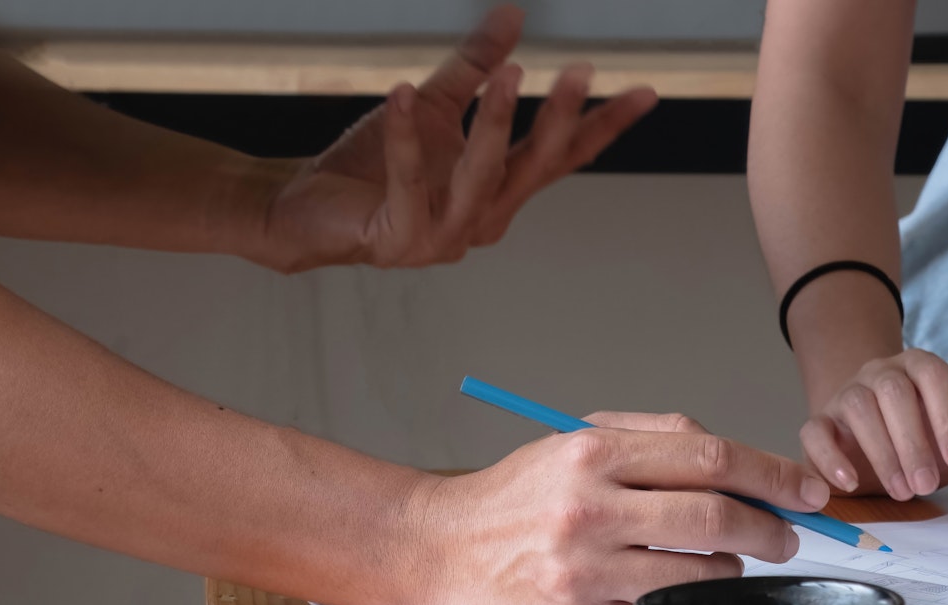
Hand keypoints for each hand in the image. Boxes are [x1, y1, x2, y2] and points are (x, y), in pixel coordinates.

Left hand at [245, 5, 656, 271]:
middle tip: (580, 71)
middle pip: (535, 166)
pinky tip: (401, 94)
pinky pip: (411, 180)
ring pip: (483, 175)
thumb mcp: (430, 105)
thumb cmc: (370, 167)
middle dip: (560, 117)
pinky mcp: (402, 238)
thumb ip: (473, 66)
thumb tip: (514, 13)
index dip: (603, 124)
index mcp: (501, 191)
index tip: (644, 91)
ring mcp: (447, 236)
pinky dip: (407, 137)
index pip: (562, 156)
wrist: (302, 211)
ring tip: (508, 73)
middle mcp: (485, 219)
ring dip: (496, 123)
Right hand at [405, 411, 830, 604]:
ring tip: (730, 559)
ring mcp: (585, 570)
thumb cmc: (517, 496)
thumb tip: (737, 456)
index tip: (807, 490)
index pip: (711, 457)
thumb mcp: (575, 439)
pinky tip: (687, 589)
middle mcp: (590, 508)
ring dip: (734, 568)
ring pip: (700, 572)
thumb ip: (655, 437)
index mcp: (593, 452)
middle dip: (771, 527)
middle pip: (715, 516)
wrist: (437, 550)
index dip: (773, 474)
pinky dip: (692, 603)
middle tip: (790, 534)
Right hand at [803, 349, 947, 499]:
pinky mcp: (820, 423)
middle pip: (892, 391)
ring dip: (881, 453)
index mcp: (918, 368)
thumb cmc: (927, 438)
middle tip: (927, 484)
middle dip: (913, 441)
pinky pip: (815, 430)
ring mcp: (846, 395)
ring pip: (857, 407)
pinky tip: (850, 483)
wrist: (878, 444)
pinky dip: (830, 457)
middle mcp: (880, 374)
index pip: (934, 374)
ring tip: (902, 492)